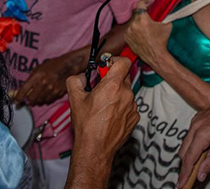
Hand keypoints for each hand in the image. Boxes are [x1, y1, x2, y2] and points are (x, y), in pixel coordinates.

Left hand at [15, 54, 72, 106]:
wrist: (68, 66)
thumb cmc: (53, 65)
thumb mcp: (40, 68)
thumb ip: (32, 78)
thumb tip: (24, 90)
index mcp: (37, 75)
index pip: (24, 89)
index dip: (18, 97)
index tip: (16, 101)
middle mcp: (43, 83)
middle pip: (31, 98)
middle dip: (28, 101)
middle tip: (28, 101)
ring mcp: (51, 88)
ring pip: (39, 101)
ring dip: (37, 101)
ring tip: (38, 97)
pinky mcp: (57, 93)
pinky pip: (48, 101)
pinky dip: (45, 100)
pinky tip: (46, 95)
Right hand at [65, 57, 138, 186]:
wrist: (95, 148)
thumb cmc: (86, 125)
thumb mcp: (74, 99)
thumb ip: (76, 80)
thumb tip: (81, 77)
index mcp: (113, 85)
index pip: (123, 61)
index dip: (115, 60)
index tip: (107, 66)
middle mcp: (126, 94)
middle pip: (124, 77)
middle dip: (113, 79)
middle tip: (101, 88)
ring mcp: (132, 106)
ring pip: (126, 92)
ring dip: (117, 94)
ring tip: (104, 106)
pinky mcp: (135, 117)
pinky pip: (129, 105)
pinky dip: (121, 107)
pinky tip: (110, 116)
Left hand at [125, 3, 171, 71]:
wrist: (156, 56)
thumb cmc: (162, 41)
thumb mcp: (167, 25)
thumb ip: (163, 16)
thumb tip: (164, 10)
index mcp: (143, 20)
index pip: (141, 4)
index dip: (145, 1)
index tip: (148, 1)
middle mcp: (134, 25)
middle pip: (137, 13)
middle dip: (143, 14)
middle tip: (148, 15)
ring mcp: (129, 32)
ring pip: (133, 22)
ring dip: (138, 22)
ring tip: (145, 27)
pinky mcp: (127, 38)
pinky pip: (130, 29)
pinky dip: (134, 29)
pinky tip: (141, 33)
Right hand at [178, 96, 209, 186]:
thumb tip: (199, 176)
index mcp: (201, 135)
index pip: (188, 159)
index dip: (184, 173)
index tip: (180, 185)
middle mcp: (195, 126)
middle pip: (183, 151)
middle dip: (186, 164)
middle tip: (191, 175)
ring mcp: (195, 120)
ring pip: (185, 142)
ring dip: (191, 152)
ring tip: (203, 158)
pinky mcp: (197, 117)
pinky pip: (190, 133)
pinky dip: (194, 142)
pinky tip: (205, 146)